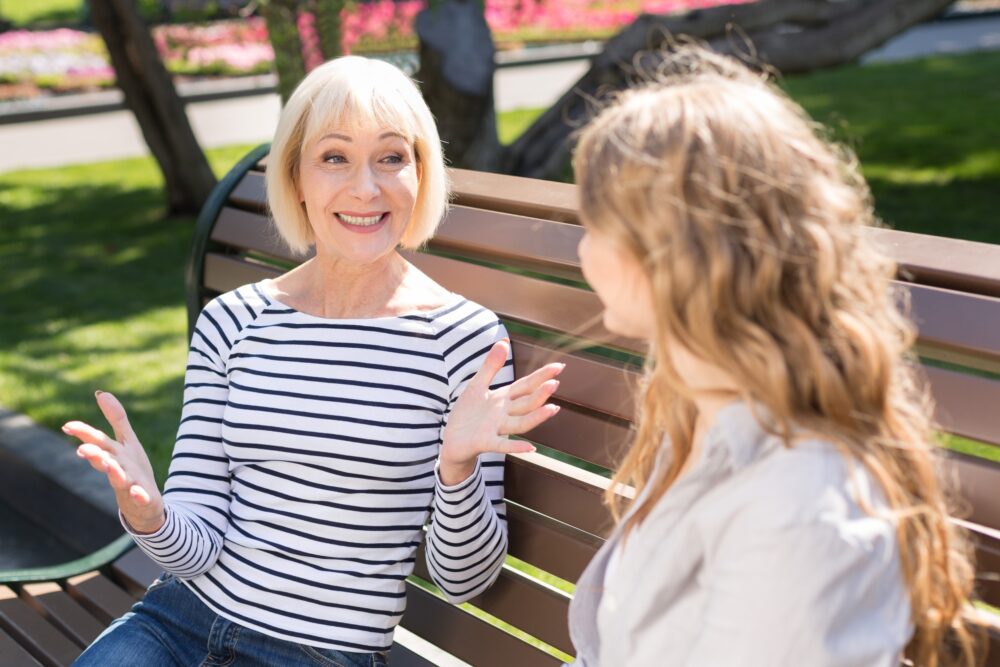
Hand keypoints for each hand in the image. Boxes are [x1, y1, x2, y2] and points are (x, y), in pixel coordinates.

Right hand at [62, 391, 164, 533]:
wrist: (146, 506)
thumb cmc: (132, 470)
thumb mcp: (127, 441)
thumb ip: (116, 418)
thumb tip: (101, 392)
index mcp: (114, 455)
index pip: (98, 442)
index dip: (84, 433)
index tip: (67, 426)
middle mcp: (119, 470)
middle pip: (105, 460)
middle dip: (95, 455)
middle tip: (82, 449)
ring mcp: (130, 486)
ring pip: (120, 479)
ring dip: (114, 472)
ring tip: (109, 465)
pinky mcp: (143, 500)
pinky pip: (141, 498)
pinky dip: (139, 495)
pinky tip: (139, 492)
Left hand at [439, 339, 564, 484]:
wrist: (452, 441)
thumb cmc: (467, 414)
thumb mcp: (477, 386)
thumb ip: (491, 366)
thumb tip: (504, 340)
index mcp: (503, 399)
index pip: (526, 385)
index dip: (541, 376)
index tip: (559, 366)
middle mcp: (504, 414)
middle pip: (526, 403)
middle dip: (541, 394)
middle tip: (555, 383)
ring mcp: (497, 429)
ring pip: (520, 423)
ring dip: (536, 417)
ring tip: (552, 408)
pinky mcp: (485, 442)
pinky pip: (502, 445)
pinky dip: (516, 446)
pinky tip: (530, 447)